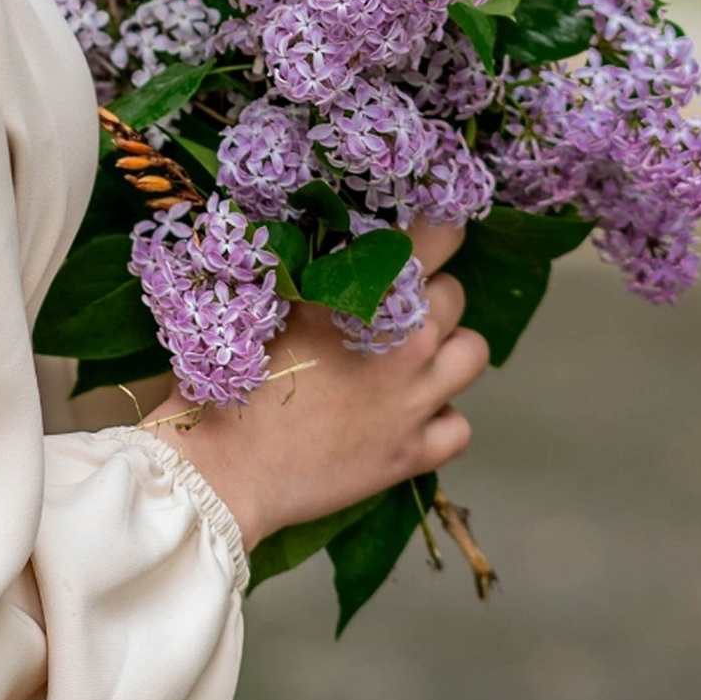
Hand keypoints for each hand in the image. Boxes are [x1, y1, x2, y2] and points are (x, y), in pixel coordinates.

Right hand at [149, 222, 488, 553]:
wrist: (226, 467)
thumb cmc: (233, 381)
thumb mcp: (275, 305)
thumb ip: (323, 274)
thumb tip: (349, 248)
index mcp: (366, 293)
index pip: (439, 236)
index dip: (438, 232)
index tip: (427, 238)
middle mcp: (406, 341)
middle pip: (455, 295)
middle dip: (430, 298)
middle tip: (391, 313)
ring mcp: (415, 399)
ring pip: (474, 353)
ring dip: (449, 352)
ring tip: (414, 361)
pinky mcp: (414, 454)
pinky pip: (460, 427)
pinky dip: (440, 420)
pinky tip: (409, 418)